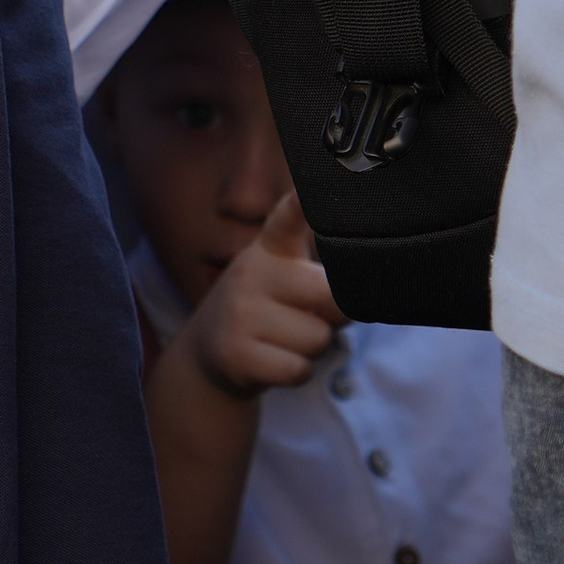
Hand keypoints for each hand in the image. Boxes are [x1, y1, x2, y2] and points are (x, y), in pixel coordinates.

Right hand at [186, 194, 345, 400]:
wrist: (209, 351)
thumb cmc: (267, 310)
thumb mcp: (283, 277)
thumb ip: (320, 278)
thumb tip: (353, 299)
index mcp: (269, 250)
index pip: (286, 219)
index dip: (299, 205)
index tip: (307, 192)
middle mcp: (250, 273)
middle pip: (331, 297)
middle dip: (331, 316)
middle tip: (304, 316)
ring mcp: (239, 313)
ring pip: (317, 339)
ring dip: (310, 349)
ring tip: (281, 340)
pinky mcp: (235, 353)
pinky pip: (298, 369)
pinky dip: (296, 372)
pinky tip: (272, 360)